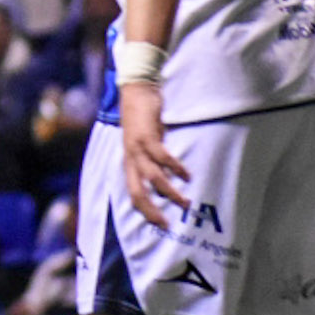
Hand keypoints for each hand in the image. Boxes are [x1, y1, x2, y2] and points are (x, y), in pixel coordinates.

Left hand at [119, 84, 189, 227]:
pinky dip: (174, 167)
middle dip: (151, 210)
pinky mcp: (146, 136)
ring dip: (169, 192)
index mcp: (129, 162)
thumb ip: (152, 160)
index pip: (132, 193)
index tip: (160, 223)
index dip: (144, 211)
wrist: (136, 90)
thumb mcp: (145, 143)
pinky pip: (161, 157)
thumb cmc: (143, 118)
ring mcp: (137, 148)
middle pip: (137, 192)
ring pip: (152, 178)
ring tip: (185, 202)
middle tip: (167, 223)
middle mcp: (130, 159)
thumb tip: (168, 177)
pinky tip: (185, 175)